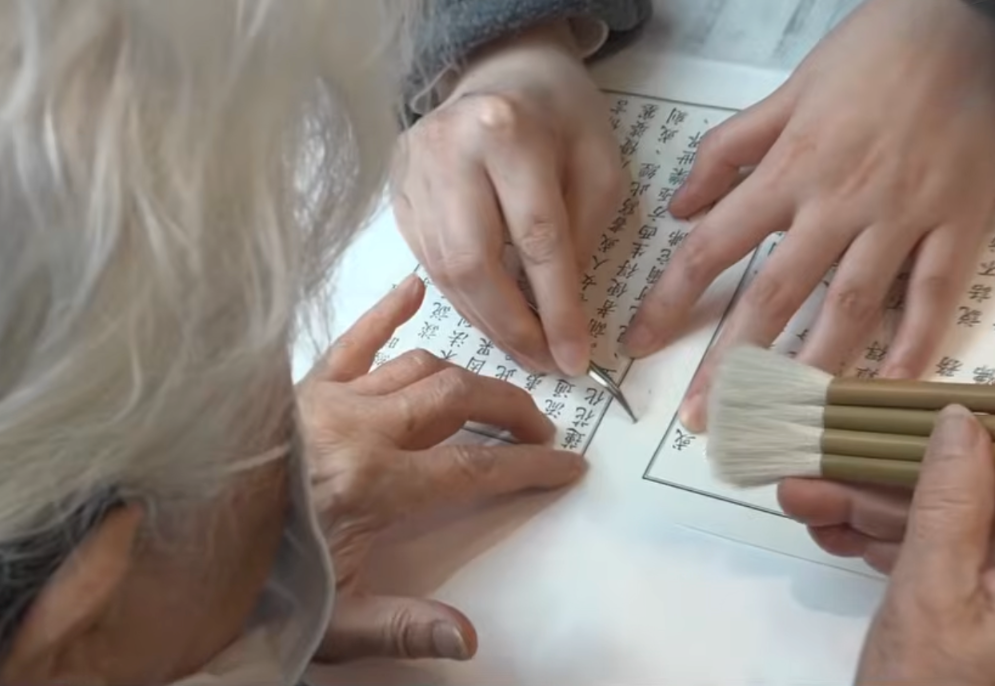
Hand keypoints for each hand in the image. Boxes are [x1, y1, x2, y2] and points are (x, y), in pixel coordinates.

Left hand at [297, 275, 584, 661]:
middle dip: (509, 410)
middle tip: (538, 431)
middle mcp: (358, 429)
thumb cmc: (262, 582)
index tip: (565, 466)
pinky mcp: (302, 388)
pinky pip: (352, 339)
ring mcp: (329, 400)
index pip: (475, 468)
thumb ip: (403, 626)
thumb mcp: (335, 622)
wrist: (181, 552)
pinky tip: (413, 290)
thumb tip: (466, 640)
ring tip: (491, 398)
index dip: (529, 467)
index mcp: (374, 485)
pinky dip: (385, 313)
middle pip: (458, 398)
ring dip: (463, 380)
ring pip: (417, 367)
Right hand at [393, 20, 622, 376]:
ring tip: (524, 348)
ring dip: (486, 320)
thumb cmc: (562, 118)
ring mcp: (411, 171)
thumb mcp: (599, 166)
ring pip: (444, 271)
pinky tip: (493, 315)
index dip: (556, 308)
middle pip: (473, 264)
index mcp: (506, 131)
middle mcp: (446, 149)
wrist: (503, 70)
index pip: (535, 239)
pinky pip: (427, 262)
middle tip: (544, 365)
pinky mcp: (396, 191)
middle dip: (511, 327)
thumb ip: (582, 236)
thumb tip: (559, 316)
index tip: (575, 358)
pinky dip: (463, 298)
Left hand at [622, 0, 994, 431]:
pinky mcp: (961, 222)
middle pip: (775, 293)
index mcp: (792, 167)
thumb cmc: (878, 48)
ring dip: (812, 367)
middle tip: (701, 418)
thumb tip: (682, 208)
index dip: (673, 300)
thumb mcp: (789, 88)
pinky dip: (916, 344)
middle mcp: (840, 200)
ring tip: (781, 421)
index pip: (714, 246)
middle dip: (731, 361)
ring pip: (851, 304)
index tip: (641, 344)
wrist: (976, 18)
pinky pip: (934, 294)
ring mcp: (903, 215)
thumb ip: (730, 150)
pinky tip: (891, 390)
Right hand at [779, 406, 994, 684]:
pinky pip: (930, 554)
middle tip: (853, 438)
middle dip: (914, 464)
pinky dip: (877, 538)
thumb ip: (949, 503)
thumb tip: (964, 420)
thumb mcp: (930, 593)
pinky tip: (823, 525)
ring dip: (875, 502)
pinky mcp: (967, 611)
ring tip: (802, 490)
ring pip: (950, 519)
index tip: (977, 401)